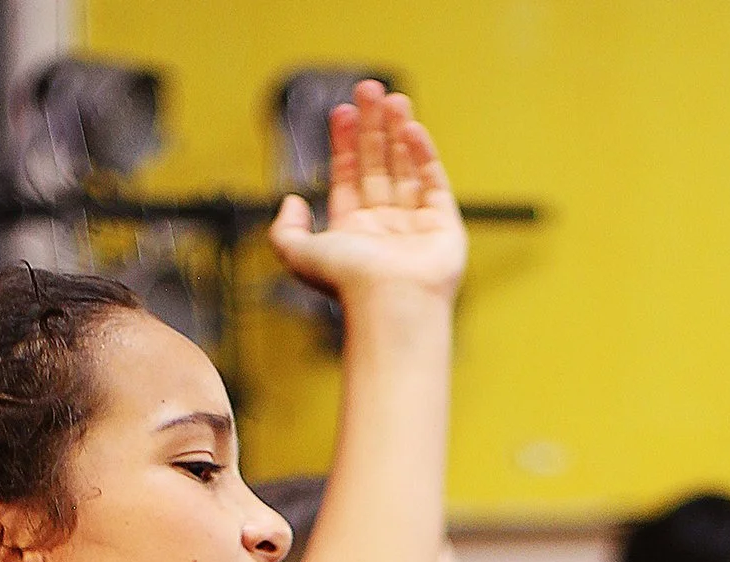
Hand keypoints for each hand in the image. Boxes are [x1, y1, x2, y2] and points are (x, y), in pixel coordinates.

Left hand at [266, 81, 465, 303]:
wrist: (392, 303)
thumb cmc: (349, 283)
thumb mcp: (296, 253)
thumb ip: (284, 227)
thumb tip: (291, 201)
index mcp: (353, 231)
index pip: (349, 175)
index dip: (345, 142)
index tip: (343, 111)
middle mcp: (385, 226)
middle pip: (378, 164)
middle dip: (373, 126)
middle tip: (369, 90)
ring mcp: (416, 225)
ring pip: (406, 167)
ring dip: (398, 131)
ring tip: (393, 99)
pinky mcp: (444, 226)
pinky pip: (434, 181)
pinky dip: (424, 153)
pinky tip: (412, 128)